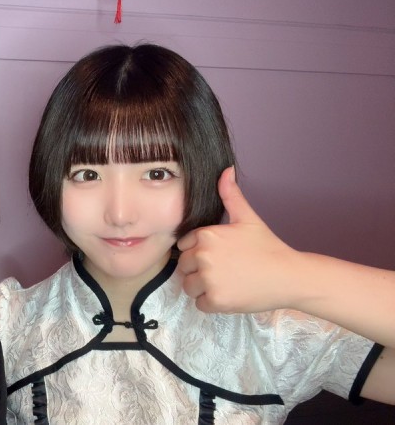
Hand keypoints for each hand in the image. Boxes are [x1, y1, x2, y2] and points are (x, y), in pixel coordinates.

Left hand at [176, 167, 298, 312]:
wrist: (290, 276)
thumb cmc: (268, 247)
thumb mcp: (248, 218)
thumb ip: (231, 195)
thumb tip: (225, 170)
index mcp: (206, 235)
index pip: (184, 247)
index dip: (198, 253)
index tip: (218, 256)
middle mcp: (203, 256)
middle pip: (183, 267)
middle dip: (199, 271)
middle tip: (225, 271)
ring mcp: (209, 279)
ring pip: (189, 287)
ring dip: (203, 288)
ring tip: (226, 282)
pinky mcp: (216, 300)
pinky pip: (200, 304)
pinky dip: (212, 303)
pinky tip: (230, 294)